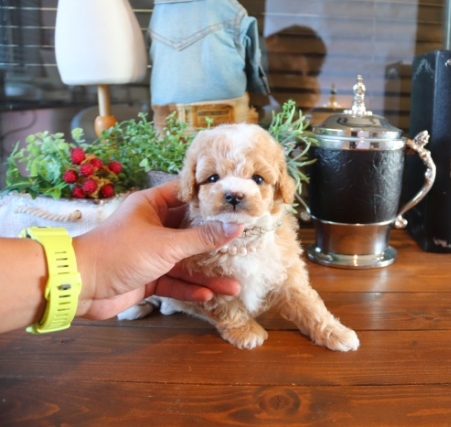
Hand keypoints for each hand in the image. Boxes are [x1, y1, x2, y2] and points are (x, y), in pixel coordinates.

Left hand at [73, 181, 243, 319]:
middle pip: (192, 232)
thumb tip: (237, 227)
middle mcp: (154, 226)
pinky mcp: (148, 276)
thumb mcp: (166, 244)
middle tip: (244, 246)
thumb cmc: (120, 253)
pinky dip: (190, 288)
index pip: (188, 195)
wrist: (80, 286)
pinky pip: (175, 281)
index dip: (212, 200)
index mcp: (153, 205)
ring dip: (207, 274)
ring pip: (186, 261)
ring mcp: (151, 253)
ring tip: (234, 285)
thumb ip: (203, 238)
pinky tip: (208, 296)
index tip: (239, 204)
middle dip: (216, 243)